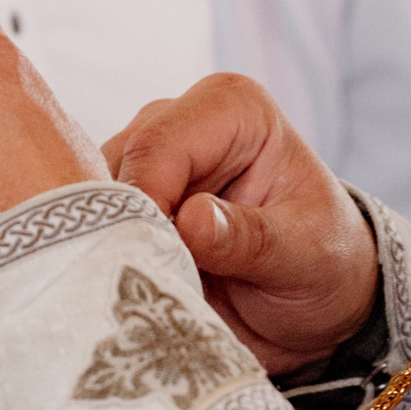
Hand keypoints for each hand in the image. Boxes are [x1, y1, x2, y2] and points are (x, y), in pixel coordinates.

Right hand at [100, 75, 375, 373]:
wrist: (316, 300)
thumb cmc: (323, 264)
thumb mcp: (304, 256)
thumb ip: (249, 238)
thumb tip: (191, 219)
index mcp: (231, 108)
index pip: (159, 145)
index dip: (145, 203)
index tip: (153, 261)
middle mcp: (177, 120)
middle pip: (115, 168)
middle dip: (122, 230)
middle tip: (143, 287)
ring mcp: (142, 160)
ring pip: (89, 198)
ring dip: (108, 249)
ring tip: (139, 296)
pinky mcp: (121, 200)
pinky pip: (87, 226)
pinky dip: (100, 260)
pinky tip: (122, 292)